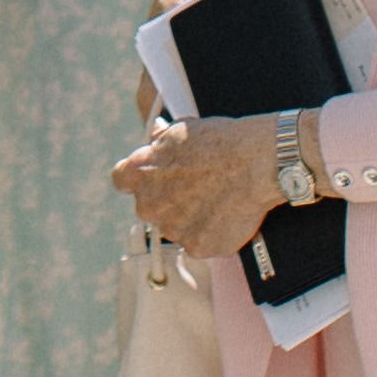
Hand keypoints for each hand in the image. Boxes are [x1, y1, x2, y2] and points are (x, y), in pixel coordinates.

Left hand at [112, 112, 294, 262]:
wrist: (255, 164)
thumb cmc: (220, 142)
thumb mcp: (181, 130)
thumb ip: (161, 141)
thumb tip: (156, 137)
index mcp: (139, 172)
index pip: (121, 180)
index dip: (138, 179)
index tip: (152, 179)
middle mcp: (149, 204)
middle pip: (149, 207)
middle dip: (167, 201)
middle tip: (195, 190)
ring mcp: (173, 229)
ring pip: (176, 227)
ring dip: (189, 219)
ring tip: (216, 201)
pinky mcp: (197, 246)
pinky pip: (199, 243)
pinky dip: (211, 235)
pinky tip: (226, 217)